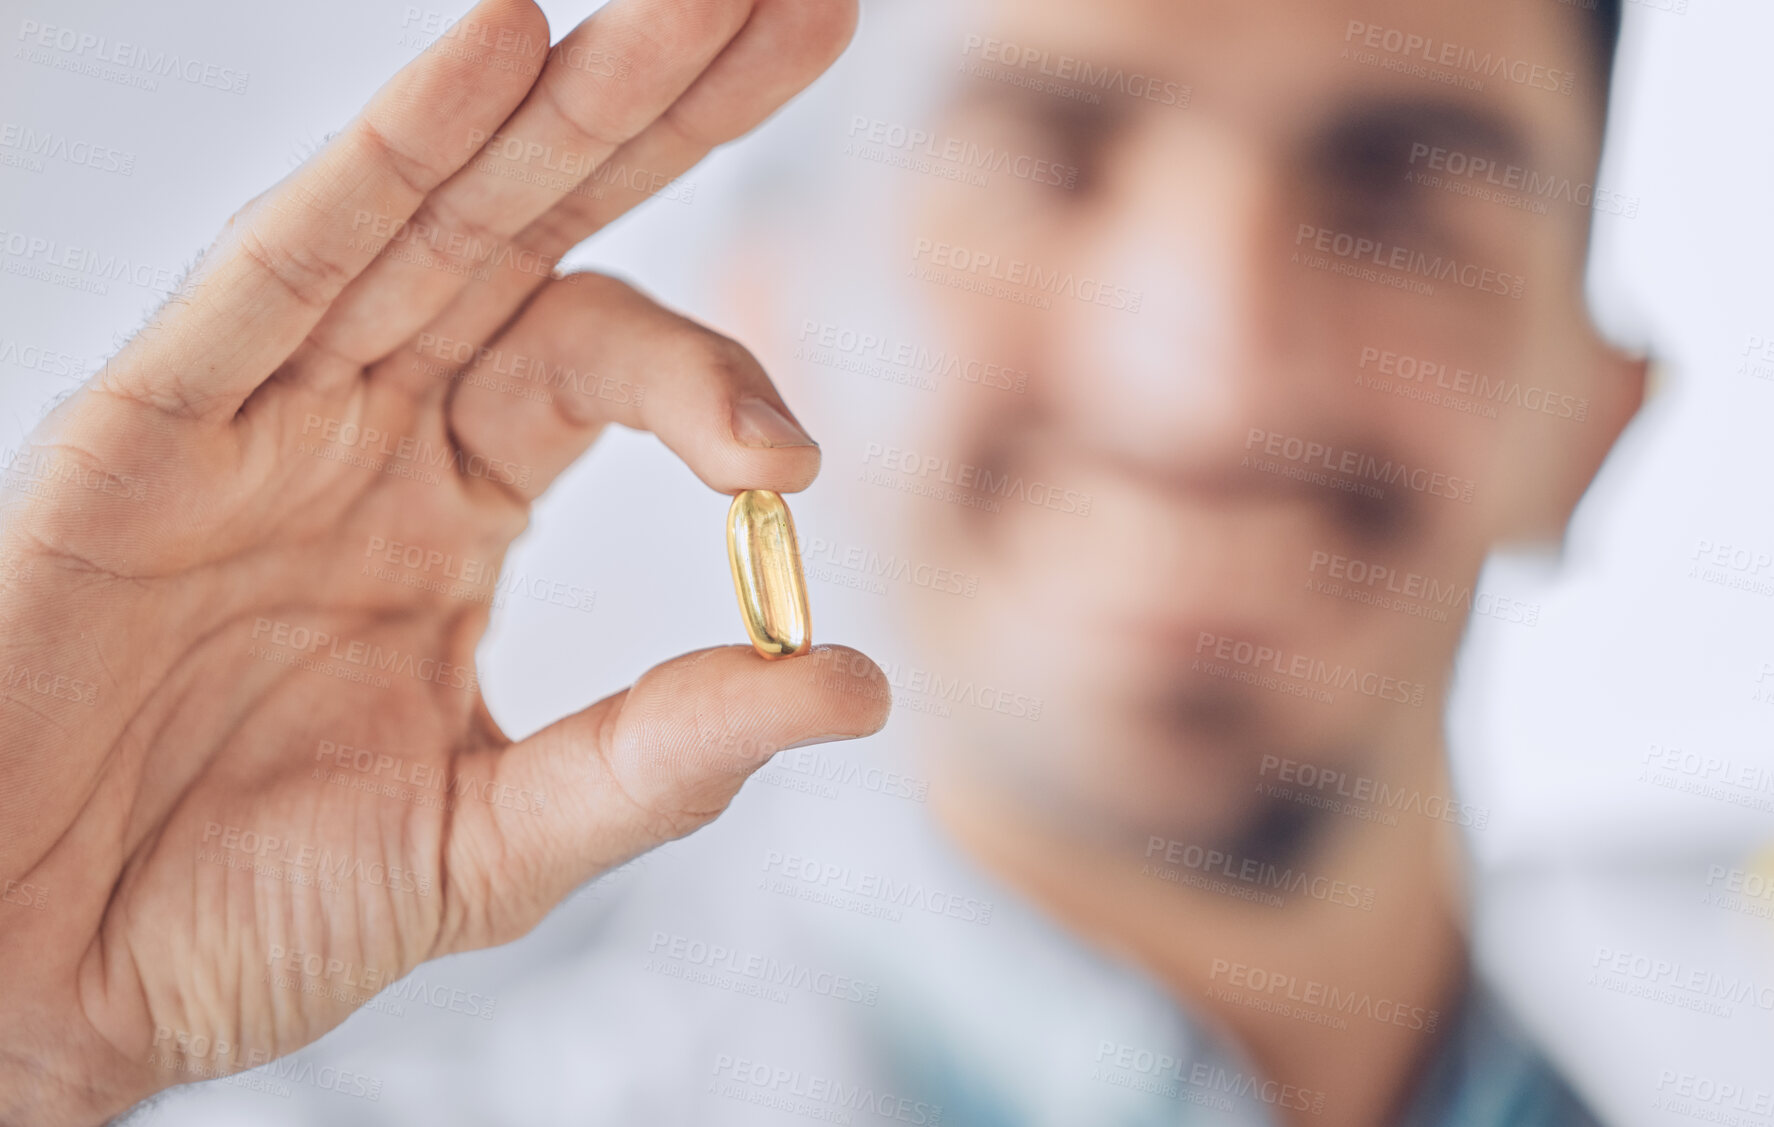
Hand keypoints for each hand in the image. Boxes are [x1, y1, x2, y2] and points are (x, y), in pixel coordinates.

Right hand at [0, 1, 884, 1121]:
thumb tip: (860, 686)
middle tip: (800, 9)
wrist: (35, 984)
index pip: (604, 361)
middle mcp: (361, 423)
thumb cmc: (238, 916)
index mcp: (447, 498)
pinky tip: (497, 45)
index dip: (709, 380)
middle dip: (665, 116)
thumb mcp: (491, 843)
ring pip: (428, 214)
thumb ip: (665, 757)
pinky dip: (386, 160)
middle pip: (537, 228)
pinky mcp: (147, 430)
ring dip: (558, 97)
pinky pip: (277, 268)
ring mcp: (258, 412)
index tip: (789, 461)